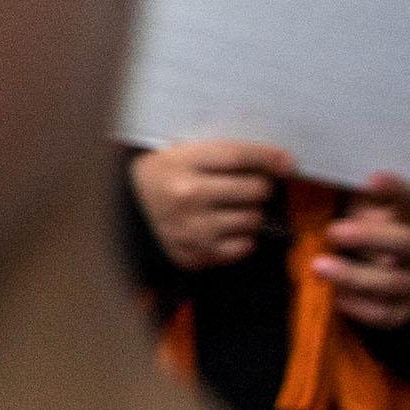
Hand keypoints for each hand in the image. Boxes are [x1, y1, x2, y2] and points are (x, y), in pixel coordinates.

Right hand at [131, 139, 288, 269]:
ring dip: (251, 214)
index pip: (238, 157)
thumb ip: (219, 156)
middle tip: (252, 188)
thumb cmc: (158, 180)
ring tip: (233, 210)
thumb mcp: (178, 155)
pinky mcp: (198, 254)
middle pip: (254, 189)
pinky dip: (243, 238)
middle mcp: (188, 195)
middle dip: (260, 187)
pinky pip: (244, 246)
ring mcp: (194, 227)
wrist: (122, 217)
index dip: (268, 158)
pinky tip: (226, 229)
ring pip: (253, 219)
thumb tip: (276, 162)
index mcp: (181, 164)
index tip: (288, 162)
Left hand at [318, 171, 409, 333]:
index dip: (395, 190)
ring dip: (353, 275)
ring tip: (318, 266)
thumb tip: (309, 176)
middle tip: (332, 231)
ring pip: (392, 282)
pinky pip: (385, 313)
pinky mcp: (404, 310)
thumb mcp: (364, 211)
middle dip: (370, 237)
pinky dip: (358, 307)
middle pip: (406, 243)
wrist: (393, 276)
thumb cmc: (369, 232)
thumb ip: (350, 197)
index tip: (370, 179)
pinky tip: (334, 296)